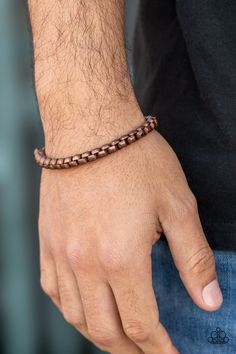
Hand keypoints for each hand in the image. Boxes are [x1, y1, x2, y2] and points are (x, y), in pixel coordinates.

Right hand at [39, 129, 221, 353]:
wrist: (91, 129)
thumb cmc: (137, 161)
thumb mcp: (178, 206)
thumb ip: (194, 258)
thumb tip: (208, 302)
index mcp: (122, 258)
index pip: (141, 324)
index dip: (159, 349)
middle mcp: (85, 263)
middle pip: (105, 329)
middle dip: (131, 350)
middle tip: (149, 352)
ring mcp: (61, 252)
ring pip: (75, 315)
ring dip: (99, 334)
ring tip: (119, 338)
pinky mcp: (48, 239)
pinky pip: (52, 288)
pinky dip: (70, 308)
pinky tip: (84, 306)